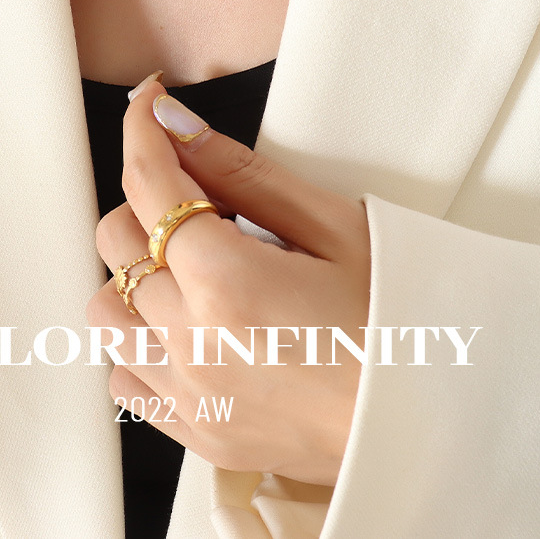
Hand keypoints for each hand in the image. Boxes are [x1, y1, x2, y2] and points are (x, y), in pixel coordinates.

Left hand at [86, 75, 370, 485]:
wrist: (435, 420)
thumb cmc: (402, 321)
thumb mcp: (334, 228)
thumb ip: (242, 174)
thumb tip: (176, 125)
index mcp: (227, 281)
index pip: (149, 184)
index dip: (140, 131)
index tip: (146, 107)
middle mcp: (192, 342)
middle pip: (117, 240)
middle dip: (148, 201)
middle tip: (200, 199)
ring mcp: (189, 396)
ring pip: (104, 310)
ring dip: (135, 273)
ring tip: (191, 268)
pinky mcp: (197, 433)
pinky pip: (125, 377)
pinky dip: (140, 341)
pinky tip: (186, 328)